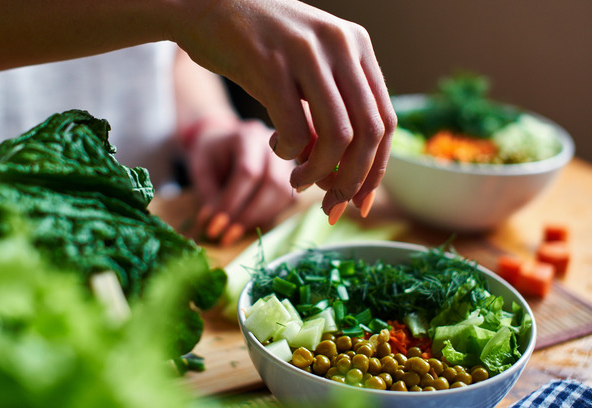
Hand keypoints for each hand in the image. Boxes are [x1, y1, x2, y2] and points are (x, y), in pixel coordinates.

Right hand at [171, 0, 395, 222]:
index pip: (385, 120)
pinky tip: (276, 149)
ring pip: (338, 136)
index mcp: (357, 46)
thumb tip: (345, 175)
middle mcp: (340, 45)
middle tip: (330, 203)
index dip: (376, 169)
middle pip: (369, 133)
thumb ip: (331, 111)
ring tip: (299, 181)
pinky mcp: (270, 63)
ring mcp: (306, 51)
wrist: (206, 2)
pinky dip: (288, 153)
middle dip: (353, 181)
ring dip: (319, 174)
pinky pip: (294, 129)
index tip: (360, 201)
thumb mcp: (308, 69)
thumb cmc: (258, 46)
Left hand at [183, 115, 296, 245]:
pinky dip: (267, 215)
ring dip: (258, 218)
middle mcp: (273, 146)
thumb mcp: (200, 170)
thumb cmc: (210, 155)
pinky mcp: (291, 175)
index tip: (215, 224)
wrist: (223, 143)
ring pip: (282, 194)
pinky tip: (248, 222)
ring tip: (234, 231)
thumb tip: (216, 225)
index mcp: (247, 136)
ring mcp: (286, 160)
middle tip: (226, 234)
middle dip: (248, 214)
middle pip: (271, 182)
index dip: (232, 201)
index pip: (247, 171)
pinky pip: (286, 200)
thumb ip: (209, 195)